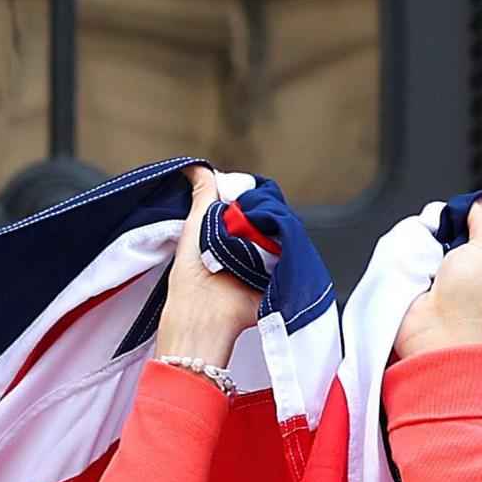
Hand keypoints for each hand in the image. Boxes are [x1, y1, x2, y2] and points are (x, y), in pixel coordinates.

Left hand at [150, 167, 266, 372]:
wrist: (207, 315)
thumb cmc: (192, 276)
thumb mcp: (194, 226)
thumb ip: (201, 195)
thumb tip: (195, 167)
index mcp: (221, 236)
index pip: (241, 208)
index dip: (245, 198)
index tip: (247, 191)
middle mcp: (242, 249)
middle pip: (260, 219)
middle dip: (260, 211)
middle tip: (256, 210)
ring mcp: (260, 263)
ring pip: (275, 233)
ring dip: (273, 227)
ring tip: (264, 225)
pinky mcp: (276, 274)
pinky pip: (288, 252)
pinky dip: (286, 243)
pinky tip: (279, 238)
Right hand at [390, 199, 481, 362]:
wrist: (436, 332)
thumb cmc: (469, 303)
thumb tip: (478, 206)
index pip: (473, 230)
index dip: (465, 219)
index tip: (459, 215)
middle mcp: (458, 274)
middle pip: (444, 233)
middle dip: (440, 228)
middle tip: (442, 239)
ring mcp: (432, 279)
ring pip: (421, 242)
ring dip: (420, 242)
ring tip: (426, 254)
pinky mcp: (408, 284)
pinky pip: (401, 257)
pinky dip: (403, 255)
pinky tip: (411, 263)